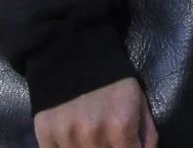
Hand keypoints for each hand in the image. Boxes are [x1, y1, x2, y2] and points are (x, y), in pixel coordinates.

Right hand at [35, 78, 155, 147]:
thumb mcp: (139, 100)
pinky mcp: (45, 134)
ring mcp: (67, 136)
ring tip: (89, 133)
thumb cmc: (113, 79)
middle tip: (106, 137)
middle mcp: (94, 134)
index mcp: (121, 125)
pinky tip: (70, 138)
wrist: (73, 54)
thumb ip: (147, 133)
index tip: (124, 144)